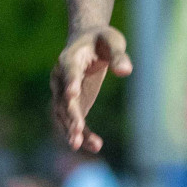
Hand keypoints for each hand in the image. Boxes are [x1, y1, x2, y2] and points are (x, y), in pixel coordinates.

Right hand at [51, 25, 131, 153]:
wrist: (88, 41)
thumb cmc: (102, 40)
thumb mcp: (112, 41)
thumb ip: (118, 55)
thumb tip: (126, 71)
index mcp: (69, 58)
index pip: (69, 71)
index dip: (70, 82)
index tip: (72, 94)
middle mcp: (61, 77)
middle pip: (63, 98)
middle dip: (70, 114)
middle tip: (77, 129)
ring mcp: (63, 93)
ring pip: (64, 114)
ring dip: (70, 129)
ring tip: (78, 144)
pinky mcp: (72, 104)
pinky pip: (74, 121)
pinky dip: (82, 134)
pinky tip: (95, 146)